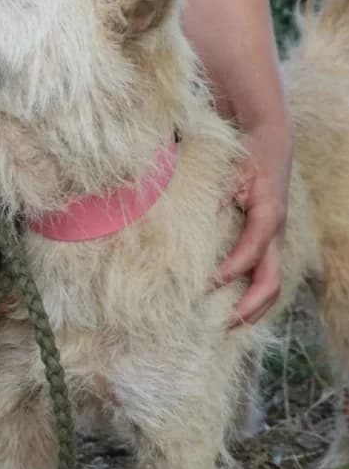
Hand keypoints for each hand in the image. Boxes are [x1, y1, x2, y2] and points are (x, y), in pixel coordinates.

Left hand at [216, 125, 291, 326]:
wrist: (270, 141)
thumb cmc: (247, 153)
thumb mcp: (229, 168)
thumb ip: (215, 194)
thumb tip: (193, 219)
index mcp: (267, 216)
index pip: (250, 253)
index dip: (229, 271)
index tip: (206, 285)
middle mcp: (275, 233)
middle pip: (270, 281)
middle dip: (248, 307)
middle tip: (222, 326)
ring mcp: (273, 240)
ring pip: (270, 284)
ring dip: (252, 308)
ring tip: (227, 327)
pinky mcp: (267, 241)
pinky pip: (263, 274)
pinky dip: (250, 294)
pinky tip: (230, 306)